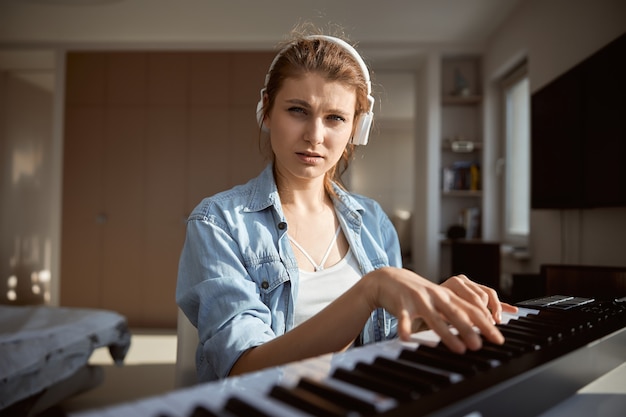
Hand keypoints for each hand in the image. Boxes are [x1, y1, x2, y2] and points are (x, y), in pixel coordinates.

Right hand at [366, 268, 515, 353]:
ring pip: (434, 318)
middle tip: (480, 345)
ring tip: (459, 348)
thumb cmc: (419, 293)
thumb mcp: (440, 298)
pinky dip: (405, 327)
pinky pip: (404, 317)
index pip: (470, 308)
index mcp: (447, 295)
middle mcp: (435, 295)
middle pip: (456, 313)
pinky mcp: (401, 303)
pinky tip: (406, 338)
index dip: (485, 322)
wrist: (390, 279)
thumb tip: (483, 323)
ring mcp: (418, 299)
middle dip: (469, 330)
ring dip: (447, 334)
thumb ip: (457, 309)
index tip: (497, 338)